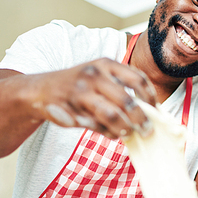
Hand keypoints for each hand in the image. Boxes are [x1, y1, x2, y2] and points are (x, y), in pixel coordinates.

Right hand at [29, 58, 155, 138]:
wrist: (40, 90)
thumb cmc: (78, 84)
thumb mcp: (99, 74)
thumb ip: (121, 86)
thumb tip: (149, 109)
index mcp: (105, 64)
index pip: (137, 79)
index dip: (151, 97)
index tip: (157, 109)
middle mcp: (94, 76)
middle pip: (127, 102)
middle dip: (141, 119)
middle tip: (148, 130)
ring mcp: (81, 93)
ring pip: (112, 116)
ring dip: (125, 129)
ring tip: (130, 134)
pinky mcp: (72, 110)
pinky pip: (97, 126)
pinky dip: (108, 132)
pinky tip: (112, 133)